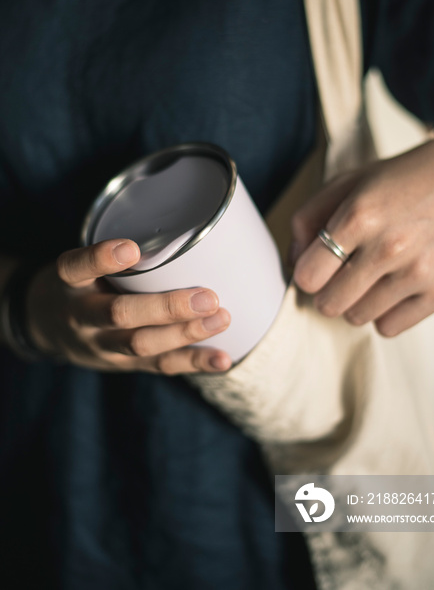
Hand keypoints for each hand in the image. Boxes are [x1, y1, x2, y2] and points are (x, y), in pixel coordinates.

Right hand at [26, 238, 231, 372]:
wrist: (46, 328)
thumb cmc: (79, 284)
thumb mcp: (81, 263)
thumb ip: (116, 254)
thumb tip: (184, 231)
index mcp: (68, 282)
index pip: (77, 268)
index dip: (101, 258)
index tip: (131, 249)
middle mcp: (81, 316)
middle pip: (120, 315)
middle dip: (167, 308)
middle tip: (207, 297)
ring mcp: (101, 346)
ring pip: (142, 344)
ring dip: (186, 333)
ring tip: (221, 318)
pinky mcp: (122, 365)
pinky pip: (159, 366)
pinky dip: (194, 363)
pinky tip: (222, 359)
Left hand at [290, 137, 433, 335]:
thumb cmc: (396, 182)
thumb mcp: (344, 184)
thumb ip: (307, 220)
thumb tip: (293, 264)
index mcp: (360, 216)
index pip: (308, 276)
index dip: (306, 273)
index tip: (316, 265)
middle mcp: (390, 247)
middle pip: (329, 304)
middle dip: (327, 291)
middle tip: (339, 273)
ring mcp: (418, 272)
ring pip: (356, 318)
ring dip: (355, 301)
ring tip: (368, 275)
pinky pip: (388, 328)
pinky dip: (384, 312)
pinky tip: (391, 286)